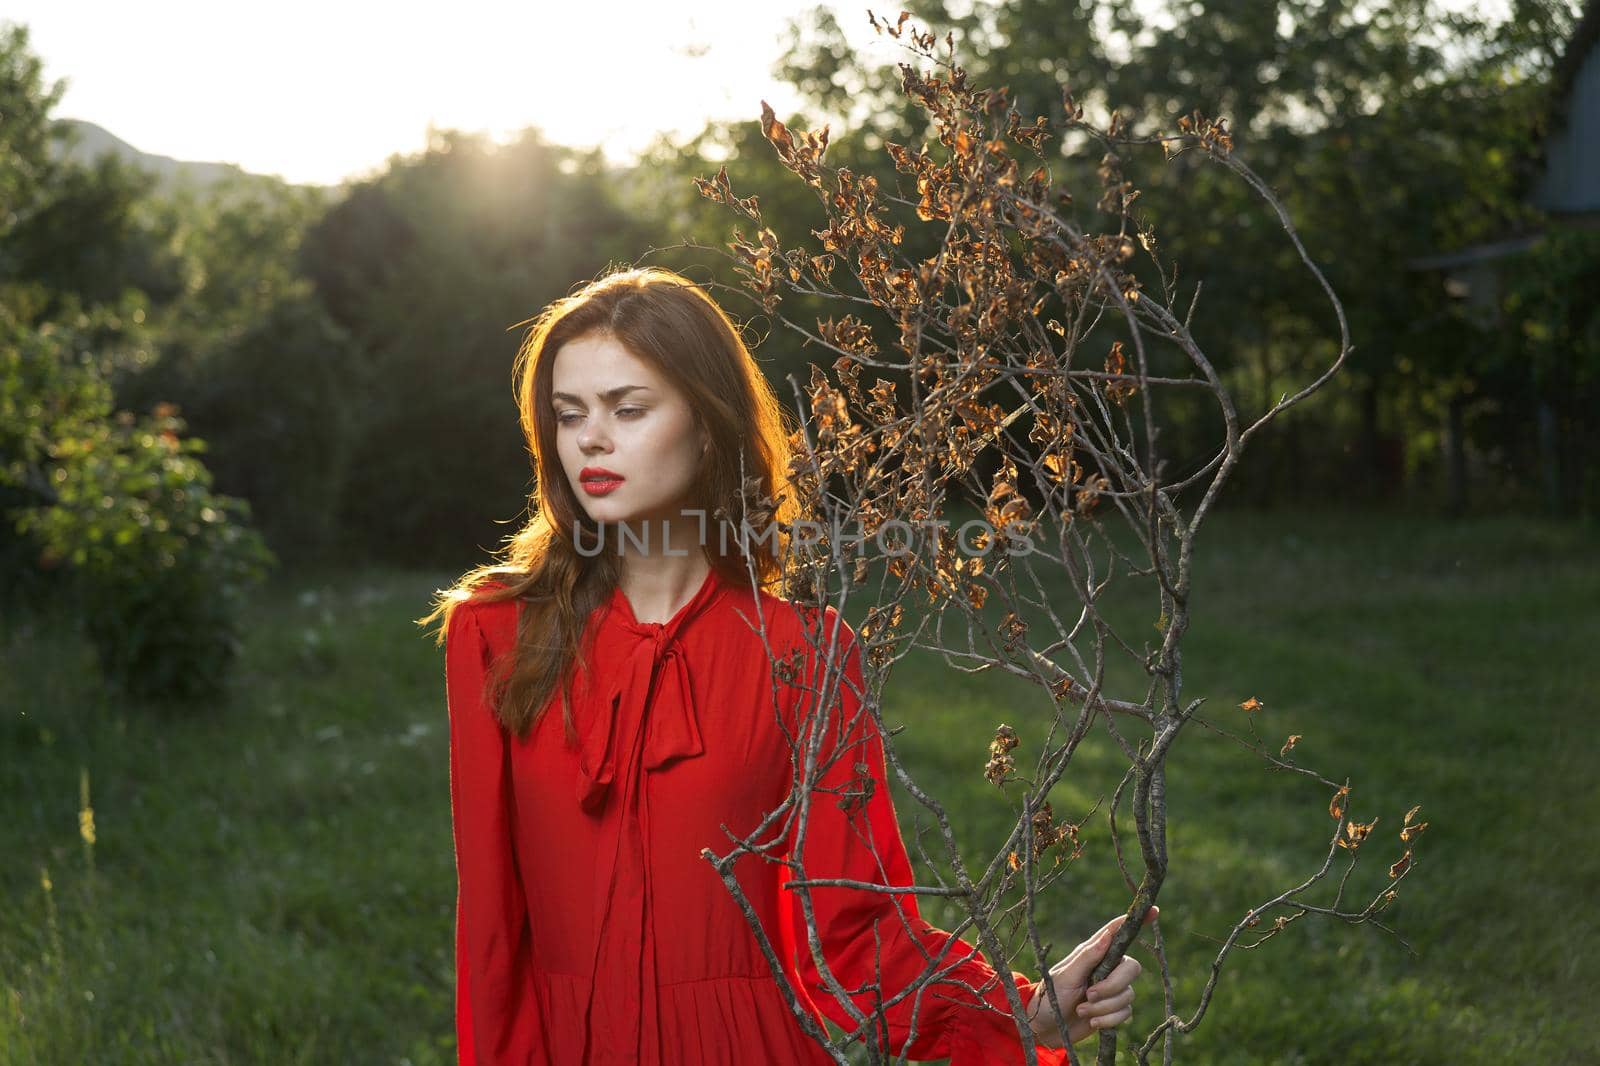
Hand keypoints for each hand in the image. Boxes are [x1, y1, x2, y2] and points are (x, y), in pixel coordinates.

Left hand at [1025, 906, 1156, 1046]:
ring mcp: (1111, 988)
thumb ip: (1088, 956)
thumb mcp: (1066, 975)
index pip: (1117, 933)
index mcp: (1093, 952)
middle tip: (1089, 995)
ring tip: (1082, 1010)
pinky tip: (1091, 1021)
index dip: (1136, 921)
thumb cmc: (1051, 996)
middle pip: (1132, 968)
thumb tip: (1107, 935)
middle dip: (1112, 986)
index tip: (1155, 911)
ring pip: (1127, 994)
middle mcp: (1106, 967)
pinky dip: (1107, 1020)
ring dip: (1103, 1007)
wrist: (1046, 1027)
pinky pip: (1125, 1013)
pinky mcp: (1113, 1009)